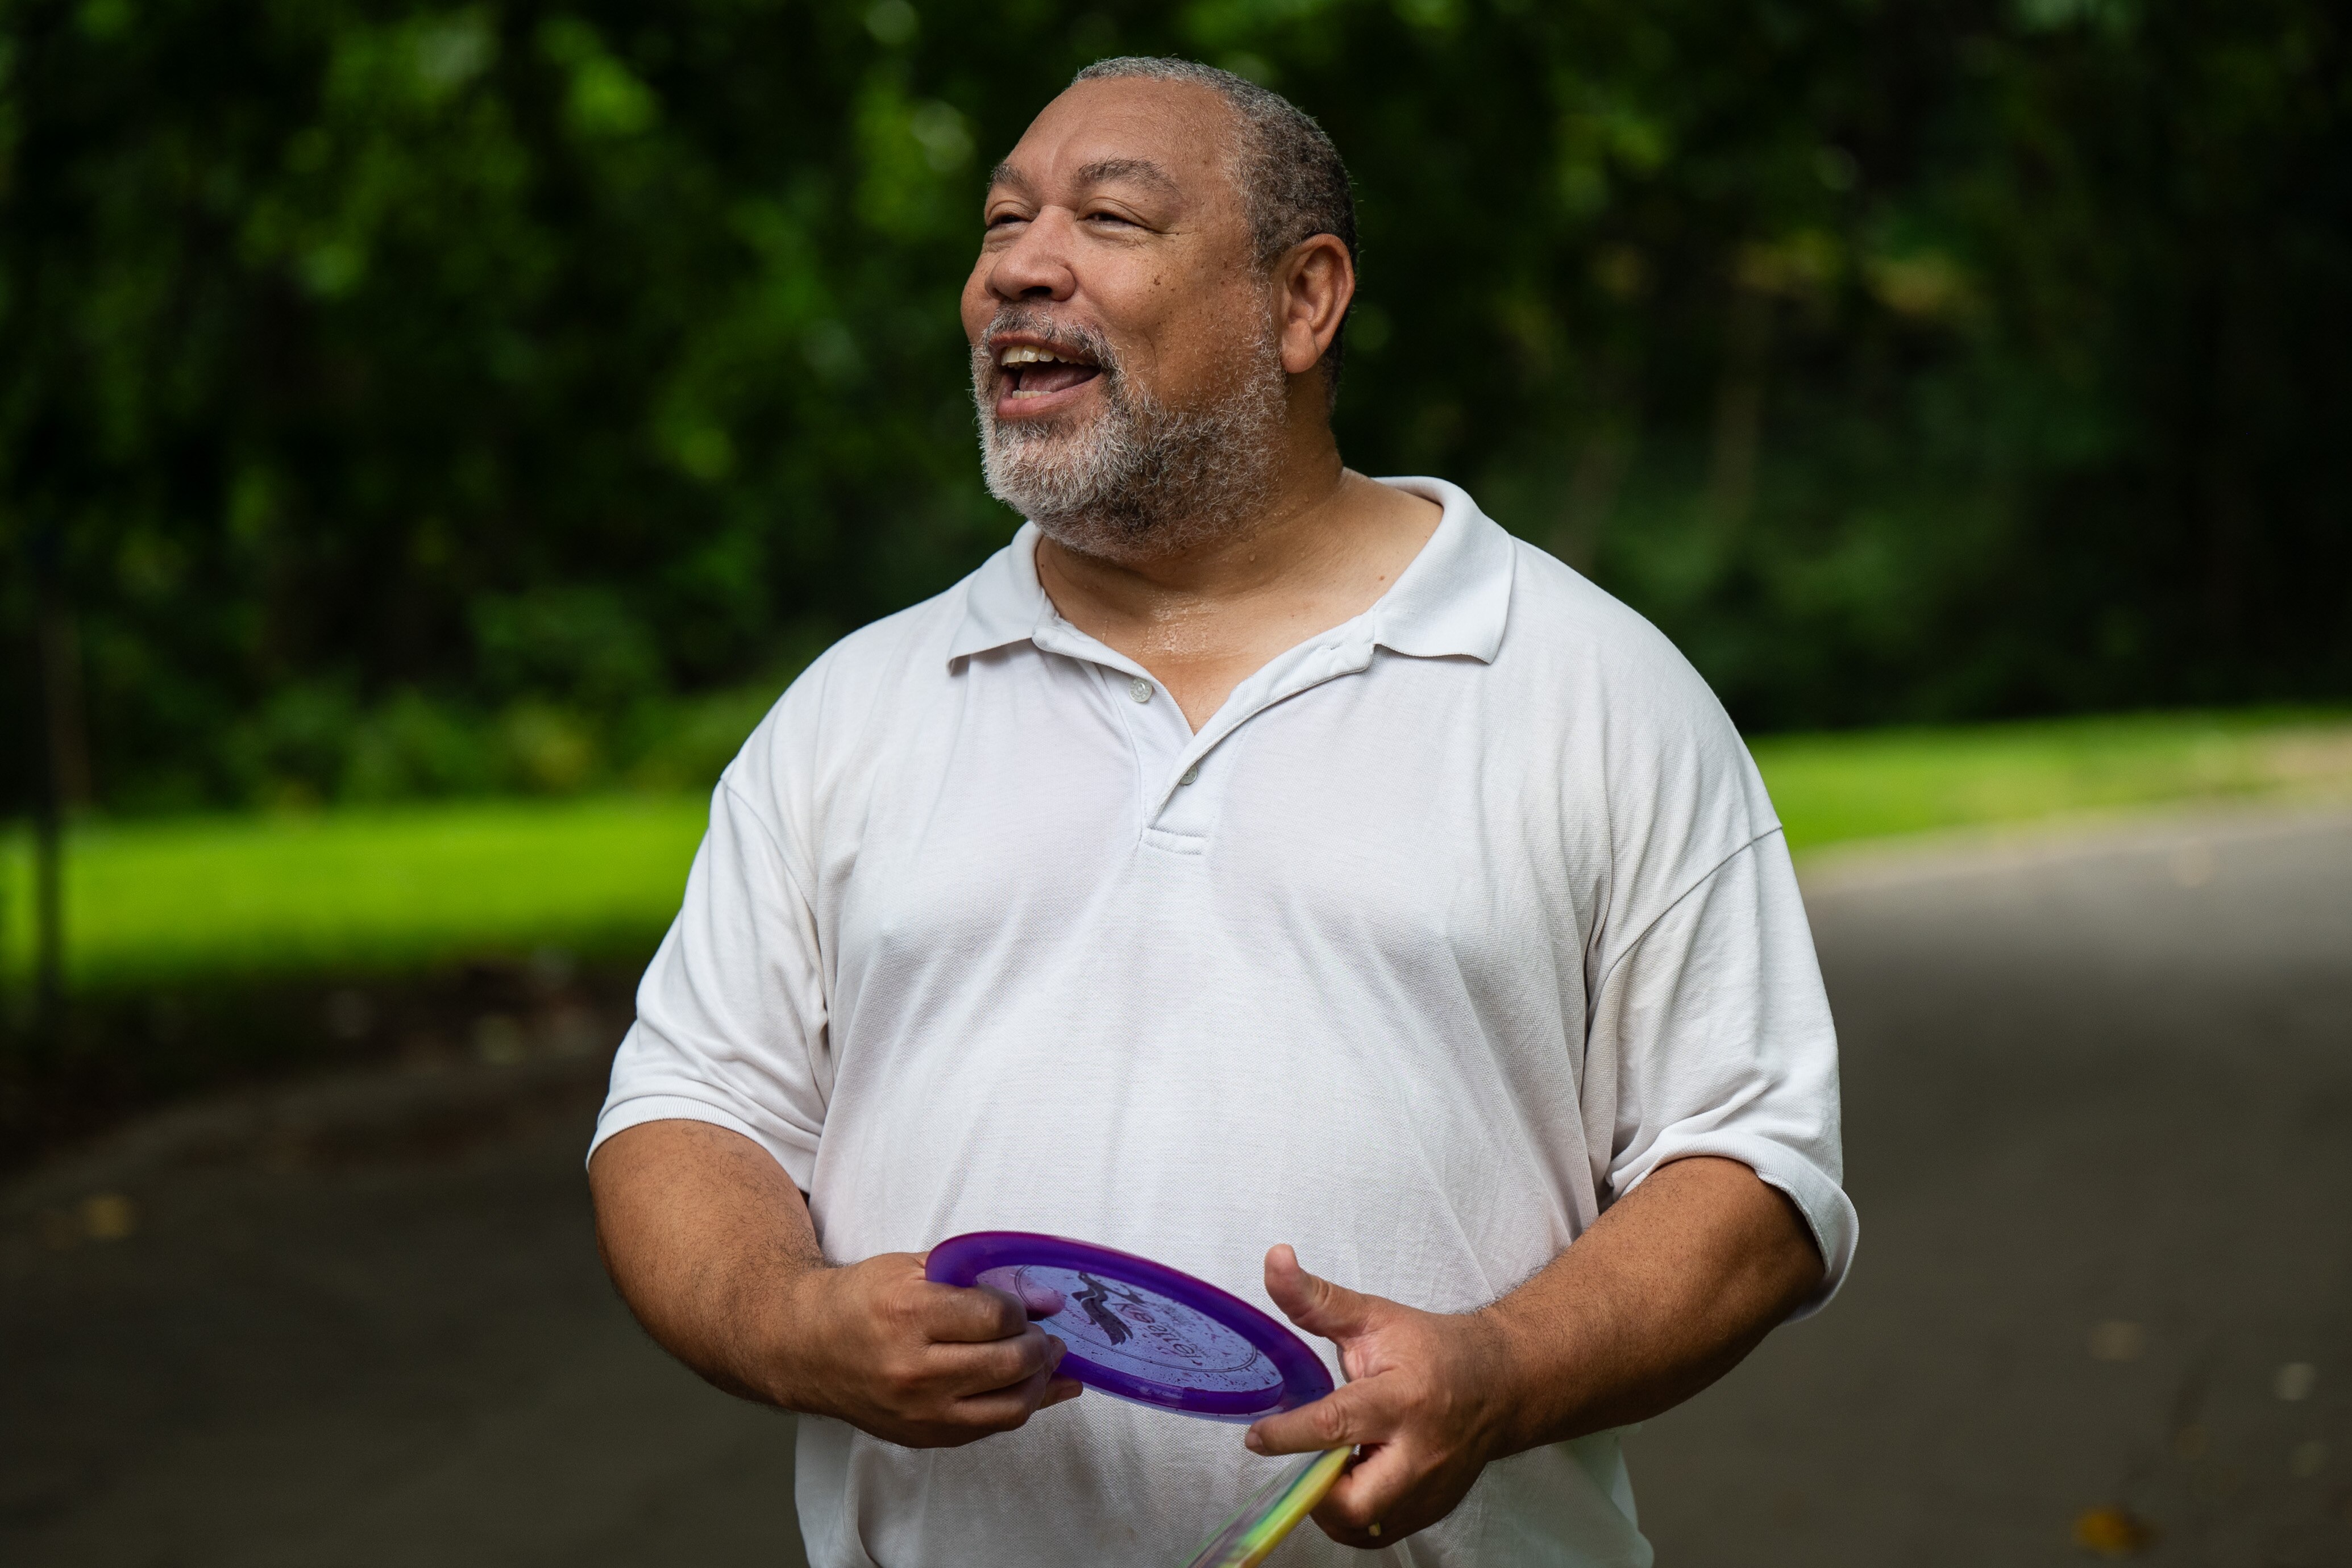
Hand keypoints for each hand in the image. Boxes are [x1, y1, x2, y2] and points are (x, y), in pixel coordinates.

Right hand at [770, 1250, 1081, 1447]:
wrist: (806, 1347)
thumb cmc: (861, 1299)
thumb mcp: (913, 1267)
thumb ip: (978, 1277)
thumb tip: (1045, 1300)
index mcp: (908, 1315)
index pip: (996, 1317)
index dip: (1022, 1309)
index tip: (1025, 1304)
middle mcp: (913, 1369)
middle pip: (1009, 1363)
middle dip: (1041, 1346)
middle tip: (1045, 1334)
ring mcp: (919, 1411)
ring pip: (1010, 1407)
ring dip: (1040, 1381)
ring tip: (1043, 1360)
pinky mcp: (923, 1437)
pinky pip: (990, 1428)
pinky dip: (1019, 1407)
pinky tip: (1037, 1389)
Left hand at [1243, 1245, 1511, 1546]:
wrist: (1500, 1383)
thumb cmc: (1431, 1349)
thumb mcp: (1374, 1316)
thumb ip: (1316, 1299)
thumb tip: (1273, 1260)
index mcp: (1403, 1399)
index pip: (1336, 1424)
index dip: (1288, 1435)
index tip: (1255, 1437)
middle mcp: (1420, 1453)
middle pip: (1356, 1501)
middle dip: (1315, 1491)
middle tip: (1301, 1462)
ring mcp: (1430, 1489)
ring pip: (1364, 1526)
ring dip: (1330, 1505)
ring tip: (1327, 1466)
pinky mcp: (1433, 1511)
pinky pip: (1378, 1532)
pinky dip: (1353, 1515)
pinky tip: (1350, 1481)